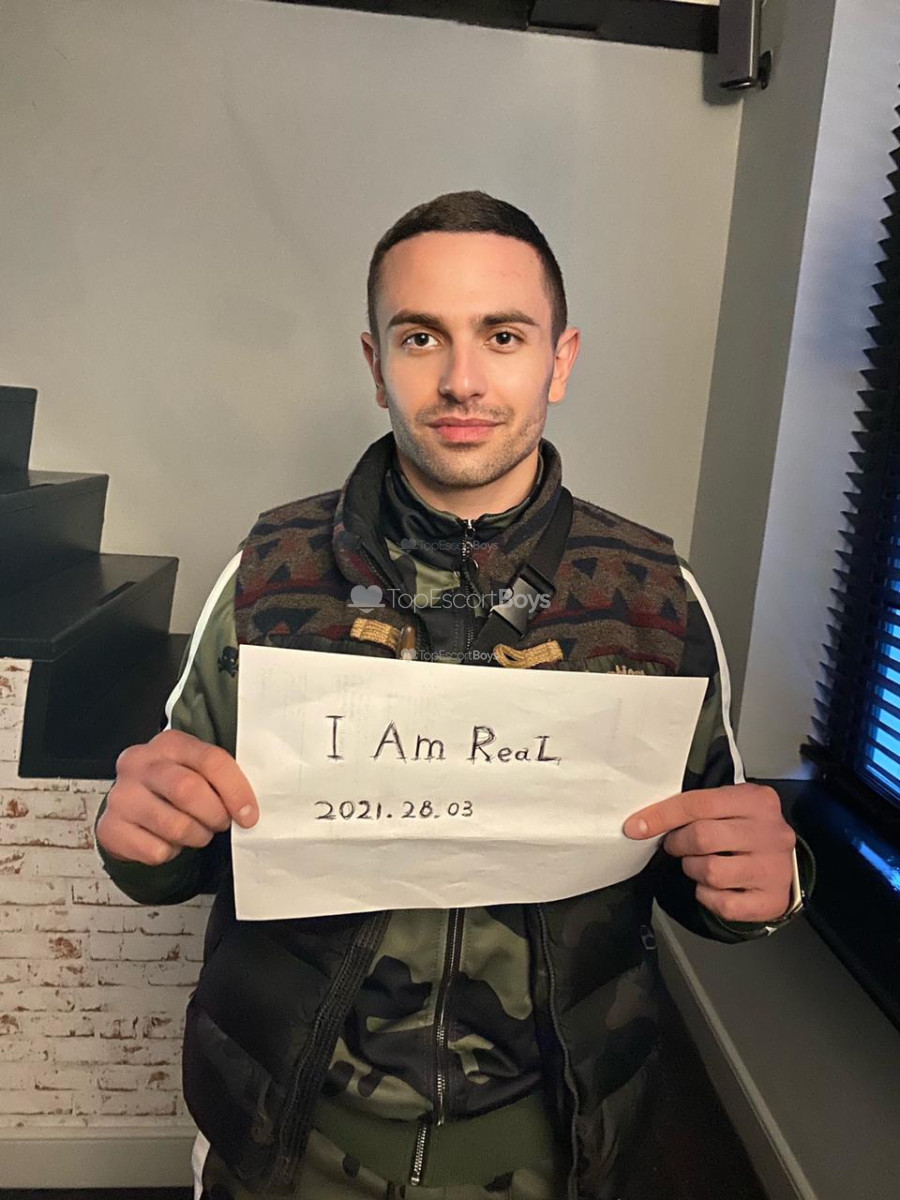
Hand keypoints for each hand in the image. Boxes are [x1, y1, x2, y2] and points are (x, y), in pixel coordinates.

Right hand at [96, 729, 257, 866]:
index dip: (236, 790)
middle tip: (221, 823)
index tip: (249, 814)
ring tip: (196, 831)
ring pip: (174, 825)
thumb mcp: (195, 771)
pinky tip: (168, 840)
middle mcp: (139, 763)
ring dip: (196, 836)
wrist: (131, 812)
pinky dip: (171, 853)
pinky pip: (156, 851)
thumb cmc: (173, 790)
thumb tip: (249, 806)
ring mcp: (121, 795)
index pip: (210, 760)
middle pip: (189, 790)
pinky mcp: (110, 828)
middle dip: (215, 814)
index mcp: (168, 743)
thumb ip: (219, 778)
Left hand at [623, 783, 795, 922]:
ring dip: (693, 870)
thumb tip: (643, 822)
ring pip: (711, 872)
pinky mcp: (772, 900)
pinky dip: (708, 896)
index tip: (635, 827)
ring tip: (700, 864)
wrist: (786, 864)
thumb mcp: (728, 806)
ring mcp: (775, 868)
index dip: (661, 815)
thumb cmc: (747, 831)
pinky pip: (723, 903)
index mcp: (757, 800)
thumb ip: (694, 808)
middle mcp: (771, 833)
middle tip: (677, 845)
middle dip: (678, 844)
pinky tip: (714, 886)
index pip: (698, 803)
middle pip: (702, 837)